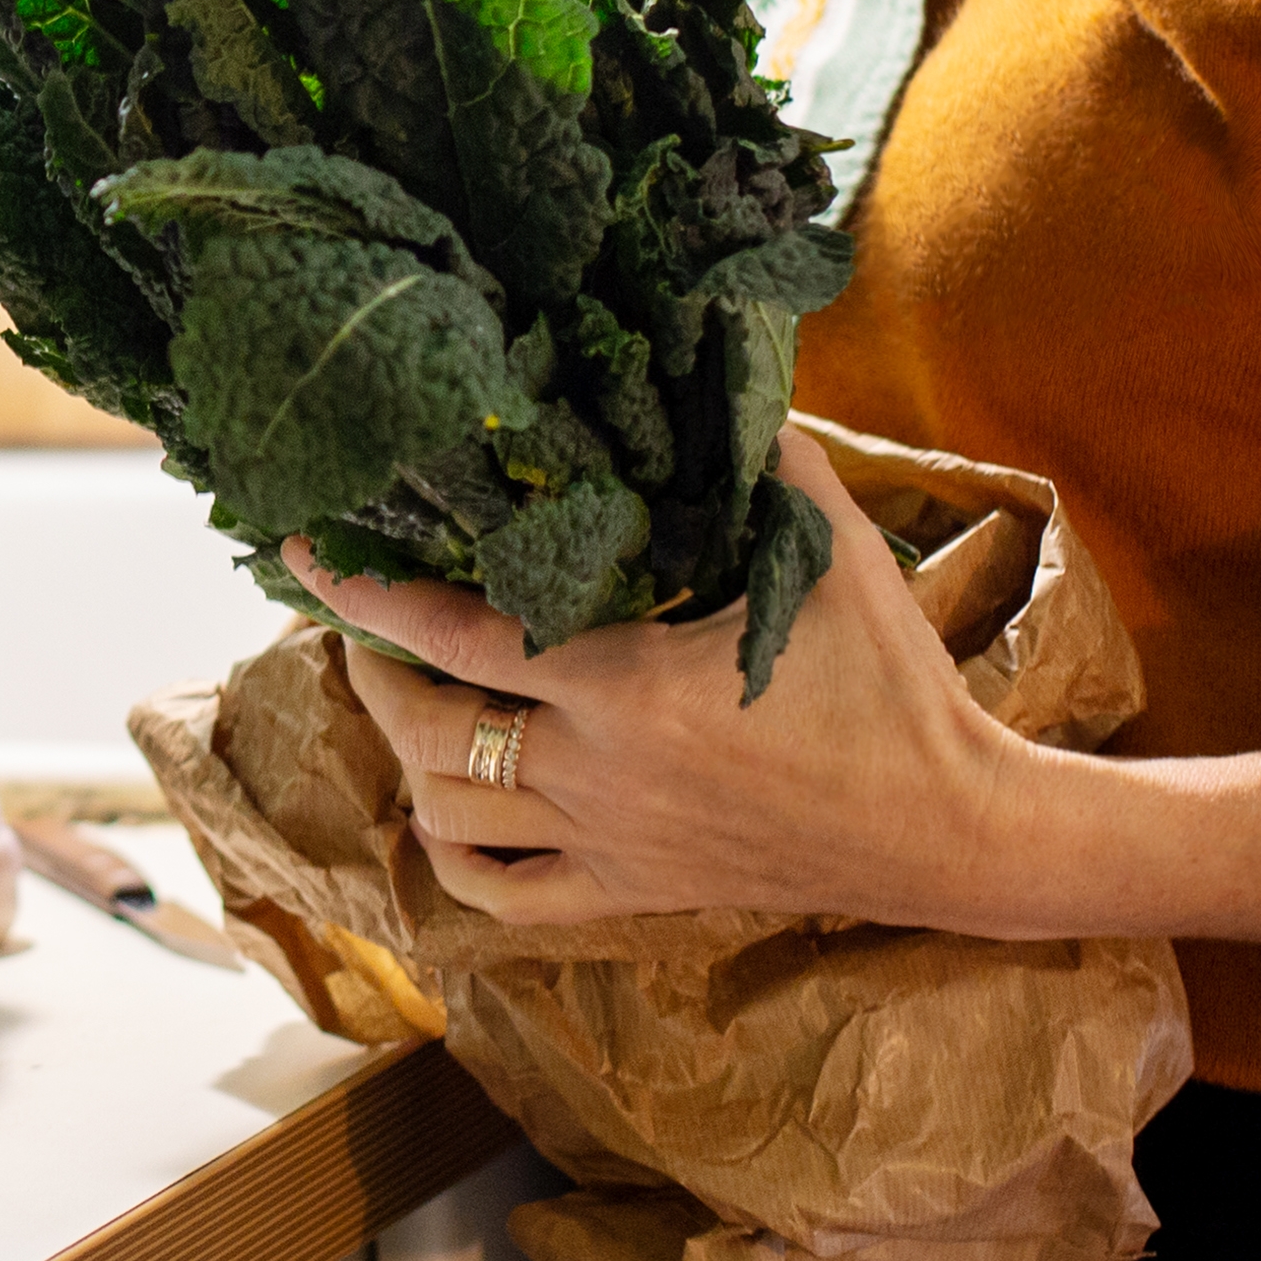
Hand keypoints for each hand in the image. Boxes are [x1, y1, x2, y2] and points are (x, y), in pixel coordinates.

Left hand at [302, 429, 1034, 930]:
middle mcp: (600, 775)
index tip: (309, 555)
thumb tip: (720, 361)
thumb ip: (765, 458)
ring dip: (402, 758)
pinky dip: (453, 859)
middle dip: (371, 672)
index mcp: (630, 690)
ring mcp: (610, 845)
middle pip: (428, 733)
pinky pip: (508, 899)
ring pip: (451, 817)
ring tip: (394, 698)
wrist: (952, 829)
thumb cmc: (893, 688)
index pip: (456, 638)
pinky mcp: (634, 894)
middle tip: (354, 622)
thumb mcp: (832, 555)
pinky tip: (439, 814)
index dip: (369, 596)